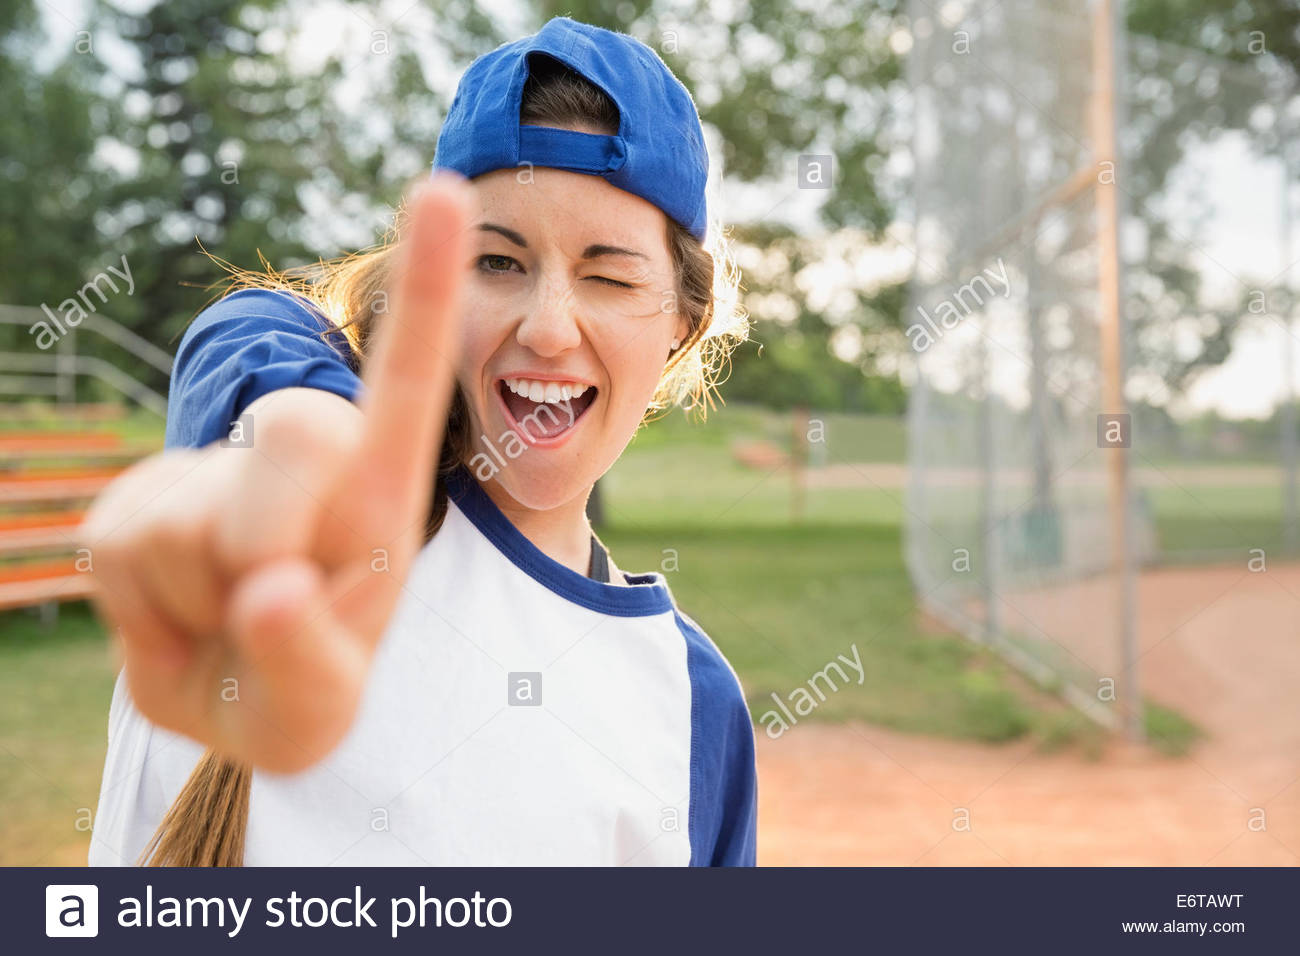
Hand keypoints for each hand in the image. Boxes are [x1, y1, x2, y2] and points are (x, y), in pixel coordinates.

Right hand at [79, 173, 476, 771]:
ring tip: (229, 619)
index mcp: (377, 497)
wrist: (221, 698)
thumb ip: (309, 659)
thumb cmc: (297, 692)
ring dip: (201, 602)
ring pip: (191, 523)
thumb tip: (266, 588)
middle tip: (273, 609)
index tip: (445, 191)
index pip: (409, 386)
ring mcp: (214, 473)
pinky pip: (119, 554)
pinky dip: (142, 614)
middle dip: (279, 541)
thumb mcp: (318, 708)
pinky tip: (178, 612)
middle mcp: (305, 463)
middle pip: (299, 437)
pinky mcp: (135, 495)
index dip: (427, 289)